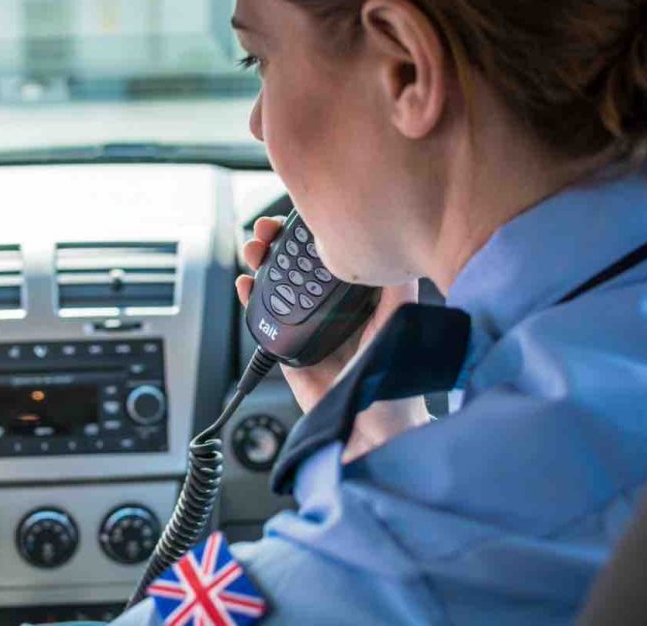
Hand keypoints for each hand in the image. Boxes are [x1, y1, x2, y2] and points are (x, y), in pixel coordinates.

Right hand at [236, 216, 430, 460]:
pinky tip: (246, 285)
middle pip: (295, 267)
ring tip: (252, 251)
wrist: (369, 426)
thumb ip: (398, 286)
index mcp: (357, 299)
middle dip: (277, 245)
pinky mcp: (287, 348)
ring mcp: (306, 327)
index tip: (296, 219)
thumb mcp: (400, 322)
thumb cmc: (393, 380)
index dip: (309, 235)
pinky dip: (251, 300)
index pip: (326, 257)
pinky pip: (264, 320)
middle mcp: (329, 309)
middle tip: (265, 231)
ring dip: (261, 265)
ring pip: (276, 287)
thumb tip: (397, 246)